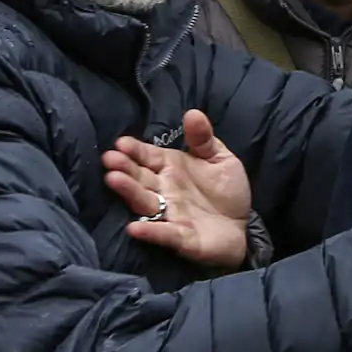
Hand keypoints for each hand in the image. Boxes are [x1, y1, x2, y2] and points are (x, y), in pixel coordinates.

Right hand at [108, 109, 251, 268]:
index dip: (135, 150)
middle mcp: (164, 191)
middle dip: (125, 168)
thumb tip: (193, 113)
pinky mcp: (182, 239)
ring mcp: (171, 215)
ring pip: (146, 203)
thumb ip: (204, 139)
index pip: (147, 156)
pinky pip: (164, 234)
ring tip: (114, 180)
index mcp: (170, 168)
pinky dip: (150, 231)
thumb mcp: (220, 159)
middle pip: (140, 178)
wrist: (243, 227)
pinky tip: (134, 228)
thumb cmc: (226, 192)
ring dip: (130, 193)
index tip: (120, 143)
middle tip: (109, 159)